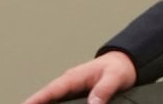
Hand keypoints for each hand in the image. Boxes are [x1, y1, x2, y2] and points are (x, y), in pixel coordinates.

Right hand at [22, 52, 136, 103]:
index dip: (37, 99)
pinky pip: (59, 102)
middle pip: (46, 97)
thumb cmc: (119, 67)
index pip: (52, 90)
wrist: (126, 62)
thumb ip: (103, 90)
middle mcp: (69, 83)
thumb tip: (93, 103)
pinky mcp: (74, 94)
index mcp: (75, 77)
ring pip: (51, 100)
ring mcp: (70, 89)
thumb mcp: (114, 77)